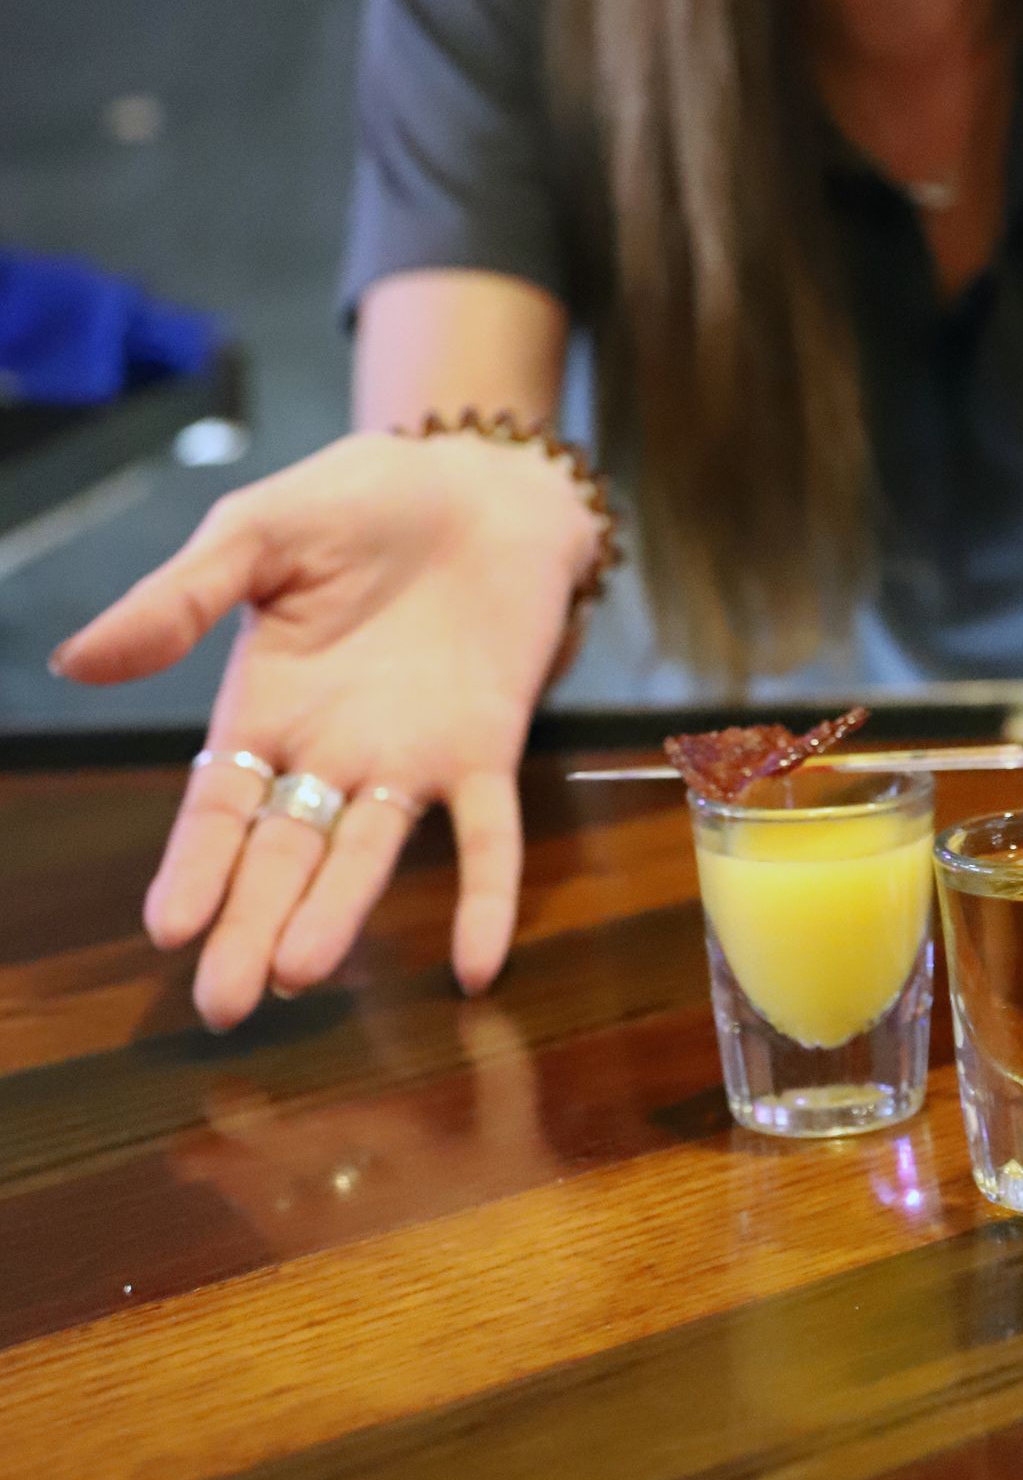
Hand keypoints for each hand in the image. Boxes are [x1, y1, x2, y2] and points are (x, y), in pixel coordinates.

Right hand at [52, 432, 601, 1028]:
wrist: (480, 476)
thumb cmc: (360, 502)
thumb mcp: (257, 536)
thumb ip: (179, 600)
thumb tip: (75, 662)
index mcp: (264, 710)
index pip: (220, 808)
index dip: (195, 866)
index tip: (169, 930)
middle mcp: (330, 753)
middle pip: (282, 853)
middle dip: (251, 924)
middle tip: (226, 1003)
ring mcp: (409, 757)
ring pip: (368, 853)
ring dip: (337, 913)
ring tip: (302, 973)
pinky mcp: (487, 746)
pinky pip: (490, 832)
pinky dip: (485, 894)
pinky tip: (476, 963)